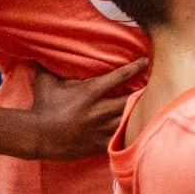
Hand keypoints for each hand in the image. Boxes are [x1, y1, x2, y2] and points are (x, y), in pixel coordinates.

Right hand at [25, 60, 145, 159]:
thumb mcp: (46, 83)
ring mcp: (100, 128)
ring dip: (142, 114)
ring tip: (156, 108)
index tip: (146, 61)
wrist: (34, 136)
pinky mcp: (98, 143)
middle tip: (160, 86)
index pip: (120, 76)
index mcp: (90, 92)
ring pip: (130, 121)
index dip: (136, 67)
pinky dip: (131, 135)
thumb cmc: (42, 106)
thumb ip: (49, 66)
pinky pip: (121, 140)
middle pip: (132, 100)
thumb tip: (41, 49)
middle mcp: (99, 110)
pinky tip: (142, 131)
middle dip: (146, 94)